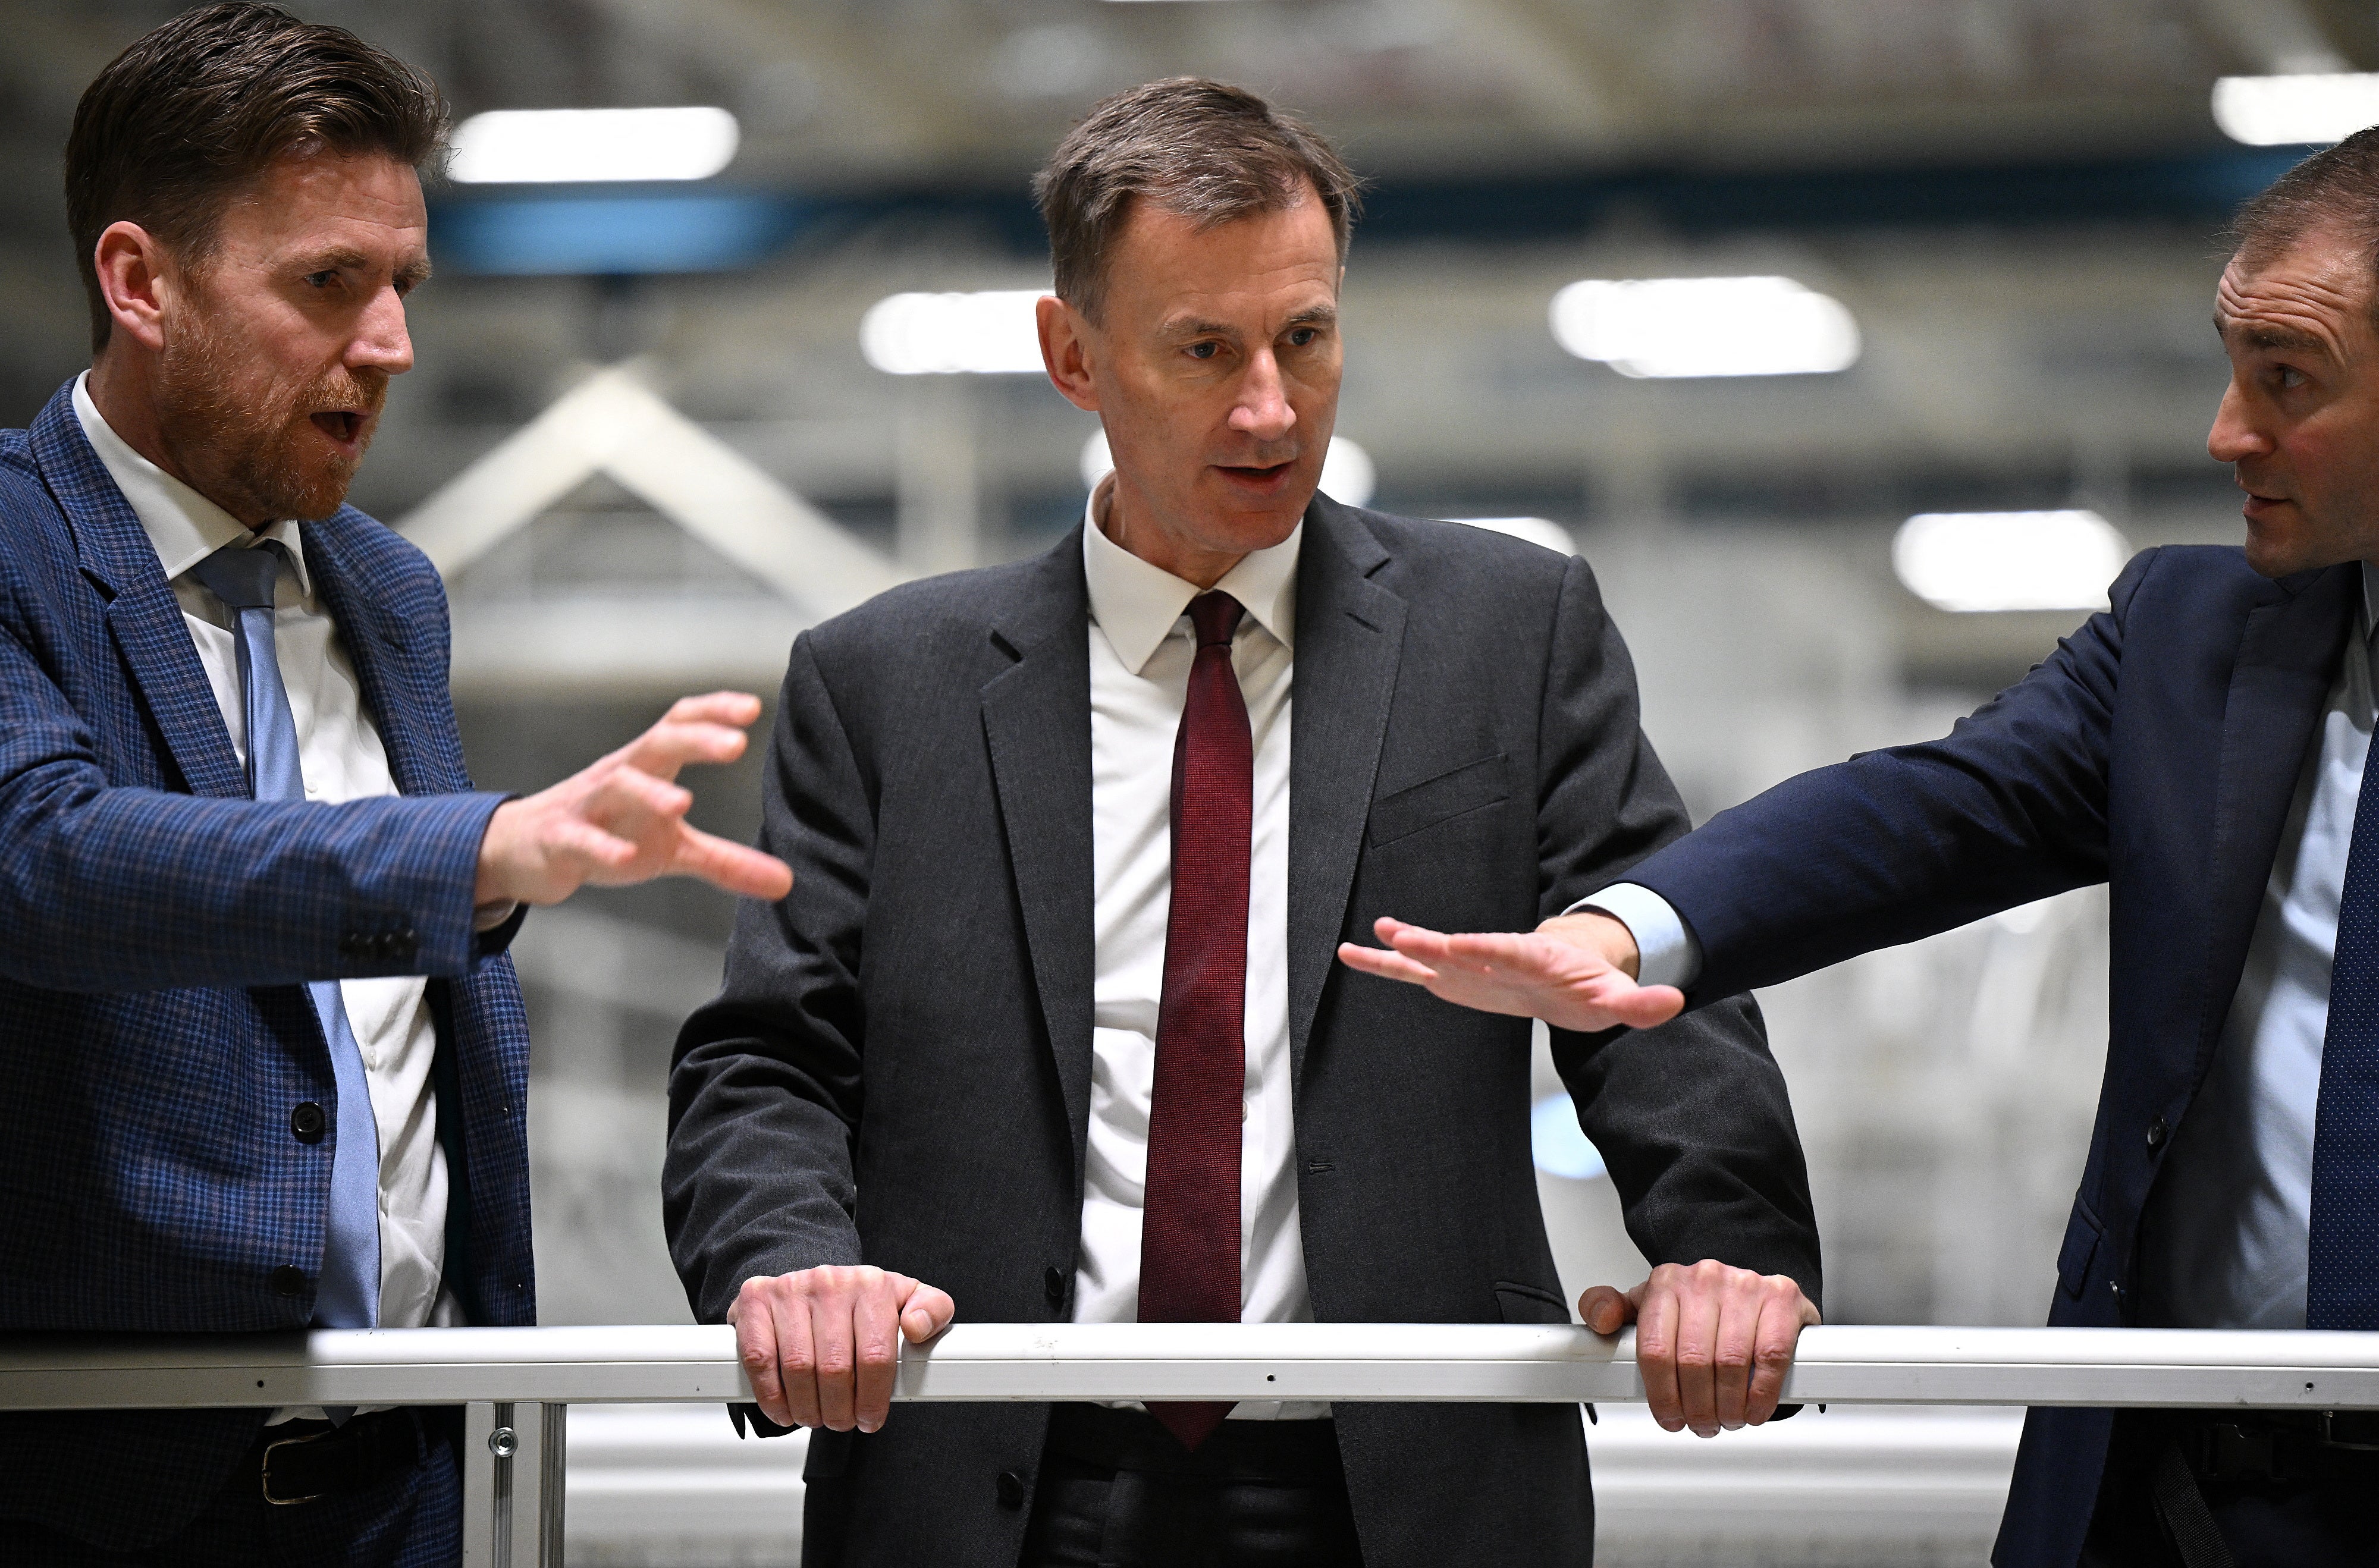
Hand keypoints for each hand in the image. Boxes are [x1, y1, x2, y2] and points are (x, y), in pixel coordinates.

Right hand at [474, 692, 792, 907]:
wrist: (523, 849)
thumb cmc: (608, 832)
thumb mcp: (670, 849)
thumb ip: (725, 861)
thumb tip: (787, 883)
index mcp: (648, 768)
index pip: (680, 724)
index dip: (714, 711)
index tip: (753, 707)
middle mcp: (620, 776)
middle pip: (656, 742)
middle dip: (695, 738)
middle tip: (736, 743)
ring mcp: (586, 806)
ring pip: (615, 785)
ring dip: (649, 792)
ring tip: (683, 805)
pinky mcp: (559, 840)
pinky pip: (578, 839)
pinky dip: (600, 846)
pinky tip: (624, 859)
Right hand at [730, 1265, 956, 1431]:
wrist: (812, 1279)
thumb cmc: (861, 1301)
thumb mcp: (906, 1300)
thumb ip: (932, 1311)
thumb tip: (918, 1328)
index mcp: (872, 1284)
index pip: (875, 1354)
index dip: (873, 1398)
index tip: (870, 1419)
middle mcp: (830, 1282)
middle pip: (835, 1368)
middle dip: (839, 1410)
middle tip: (841, 1422)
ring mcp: (790, 1288)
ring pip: (797, 1368)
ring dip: (807, 1408)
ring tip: (815, 1418)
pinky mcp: (756, 1299)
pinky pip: (760, 1359)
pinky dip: (771, 1395)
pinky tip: (784, 1410)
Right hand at [1335, 913, 1685, 1032]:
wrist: (1570, 974)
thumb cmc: (1590, 985)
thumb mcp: (1620, 998)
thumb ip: (1642, 1003)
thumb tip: (1675, 1000)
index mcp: (1533, 959)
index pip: (1505, 952)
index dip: (1481, 950)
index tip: (1453, 945)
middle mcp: (1496, 958)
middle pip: (1462, 950)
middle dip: (1433, 945)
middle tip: (1400, 935)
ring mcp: (1473, 968)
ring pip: (1433, 959)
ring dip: (1403, 950)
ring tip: (1367, 940)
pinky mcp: (1456, 980)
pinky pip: (1416, 974)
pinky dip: (1386, 965)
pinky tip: (1352, 955)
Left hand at [1580, 1261, 1818, 1436]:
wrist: (1749, 1290)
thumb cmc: (1698, 1307)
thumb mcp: (1648, 1307)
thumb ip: (1609, 1310)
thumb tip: (1599, 1320)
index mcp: (1666, 1282)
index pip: (1655, 1349)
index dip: (1661, 1395)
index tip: (1669, 1417)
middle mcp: (1704, 1278)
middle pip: (1693, 1361)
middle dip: (1696, 1407)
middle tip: (1700, 1424)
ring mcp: (1744, 1285)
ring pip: (1729, 1363)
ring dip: (1728, 1407)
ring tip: (1726, 1420)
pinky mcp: (1781, 1297)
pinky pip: (1769, 1355)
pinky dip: (1760, 1394)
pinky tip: (1753, 1410)